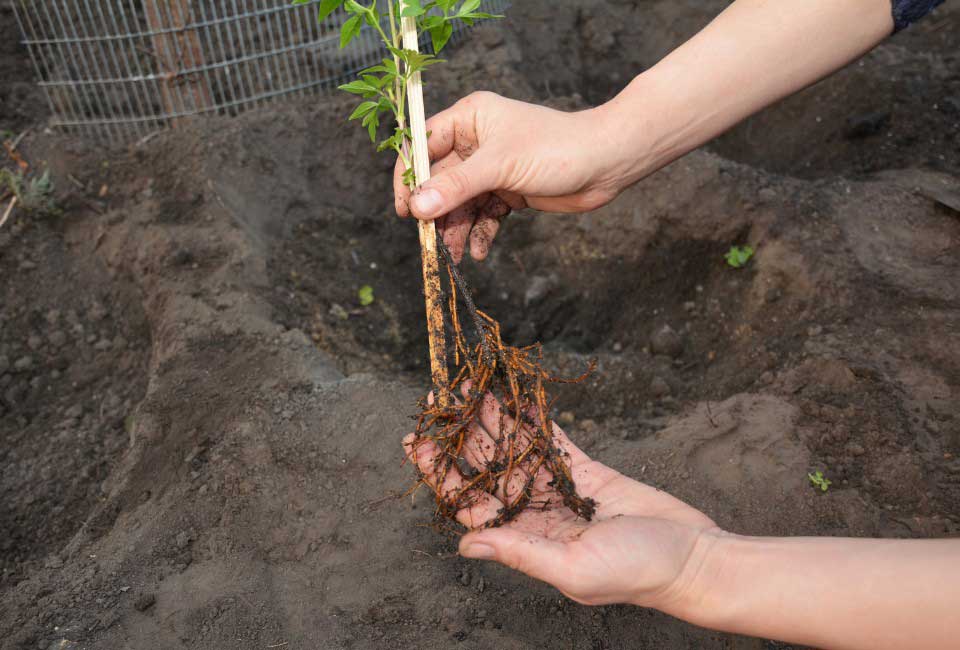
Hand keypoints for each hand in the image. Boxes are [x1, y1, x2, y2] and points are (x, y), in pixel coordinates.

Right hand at [393, 92, 631, 262]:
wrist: (606, 164)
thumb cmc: (556, 148)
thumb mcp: (500, 166)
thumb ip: (457, 186)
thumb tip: (417, 207)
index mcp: (470, 119)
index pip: (424, 145)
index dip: (410, 177)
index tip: (405, 210)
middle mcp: (477, 141)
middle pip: (440, 181)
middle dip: (436, 213)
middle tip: (430, 243)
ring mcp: (493, 168)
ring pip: (461, 202)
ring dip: (456, 229)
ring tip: (454, 256)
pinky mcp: (509, 190)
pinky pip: (483, 214)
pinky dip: (478, 232)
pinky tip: (478, 251)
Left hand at [402, 388, 722, 611]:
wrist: (692, 557)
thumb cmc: (636, 572)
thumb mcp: (572, 568)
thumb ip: (518, 552)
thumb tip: (464, 545)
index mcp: (525, 540)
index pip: (469, 503)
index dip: (441, 473)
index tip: (416, 442)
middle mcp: (536, 513)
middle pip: (487, 469)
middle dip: (460, 436)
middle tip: (437, 401)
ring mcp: (561, 489)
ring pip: (516, 450)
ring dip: (492, 420)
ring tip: (469, 388)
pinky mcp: (587, 471)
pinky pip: (553, 441)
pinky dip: (534, 420)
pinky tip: (514, 398)